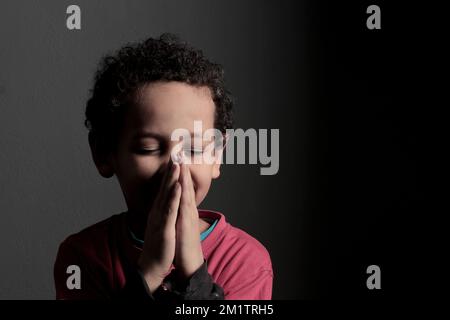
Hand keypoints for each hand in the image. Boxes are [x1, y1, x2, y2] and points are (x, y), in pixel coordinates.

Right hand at [137, 158, 180, 293]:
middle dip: (171, 168)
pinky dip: (174, 197)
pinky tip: (178, 187)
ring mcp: (160, 218)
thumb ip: (164, 210)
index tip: (175, 156)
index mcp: (159, 209)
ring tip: (177, 163)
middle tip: (175, 151)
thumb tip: (167, 200)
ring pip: (167, 195)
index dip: (170, 171)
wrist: (152, 263)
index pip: (165, 186)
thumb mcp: (162, 223)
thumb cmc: (160, 243)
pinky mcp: (164, 227)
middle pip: (164, 186)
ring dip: (172, 179)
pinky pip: (170, 210)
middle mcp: (157, 210)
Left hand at [174, 160, 204, 279]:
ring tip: (182, 160)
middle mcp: (189, 209)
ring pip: (187, 191)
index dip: (180, 171)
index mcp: (186, 209)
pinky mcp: (187, 223)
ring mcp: (189, 215)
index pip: (183, 186)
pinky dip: (184, 193)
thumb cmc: (185, 245)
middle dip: (183, 167)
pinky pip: (185, 205)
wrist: (190, 262)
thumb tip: (178, 203)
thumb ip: (181, 213)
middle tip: (181, 149)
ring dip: (185, 175)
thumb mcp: (182, 224)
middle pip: (187, 184)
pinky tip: (182, 183)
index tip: (177, 156)